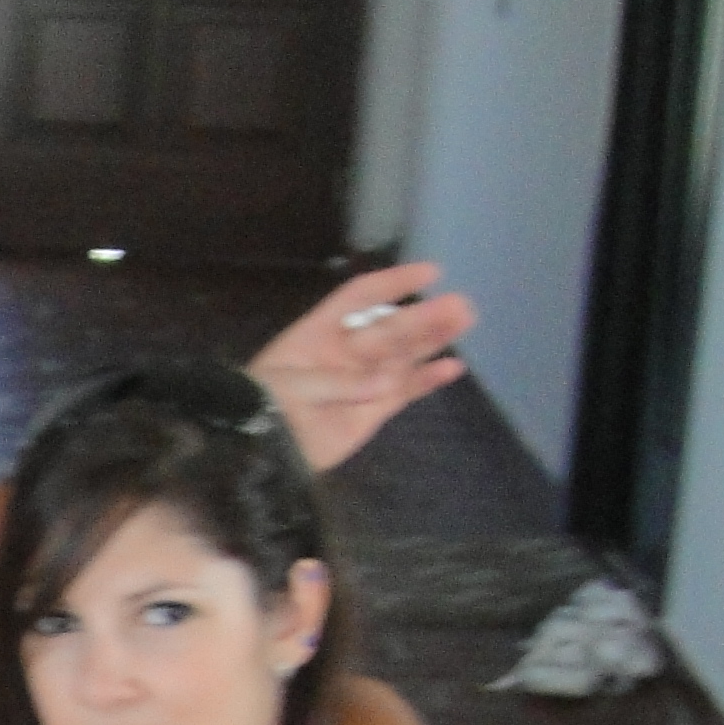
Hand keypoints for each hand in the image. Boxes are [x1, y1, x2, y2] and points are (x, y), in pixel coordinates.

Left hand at [249, 262, 476, 471]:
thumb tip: (385, 385)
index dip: (391, 284)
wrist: (259, 451)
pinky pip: (404, 391)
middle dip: (422, 316)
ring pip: (403, 355)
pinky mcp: (372, 411)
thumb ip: (337, 382)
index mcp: (319, 333)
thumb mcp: (292, 385)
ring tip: (464, 321)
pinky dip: (427, 380)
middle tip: (459, 305)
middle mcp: (345, 351)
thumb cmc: (265, 406)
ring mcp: (361, 381)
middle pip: (389, 328)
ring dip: (433, 338)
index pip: (359, 298)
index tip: (429, 273)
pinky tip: (452, 368)